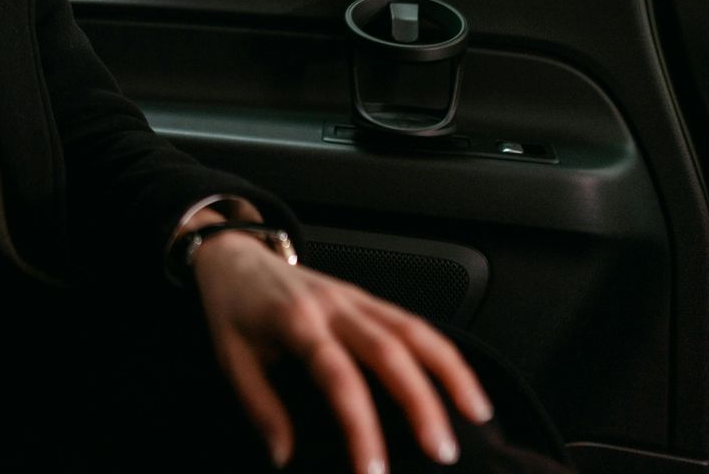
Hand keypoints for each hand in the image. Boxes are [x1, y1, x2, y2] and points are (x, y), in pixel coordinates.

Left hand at [191, 233, 492, 471]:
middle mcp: (333, 306)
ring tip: (477, 414)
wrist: (235, 257)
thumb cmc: (232, 311)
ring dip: (450, 370)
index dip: (359, 425)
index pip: (336, 376)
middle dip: (422, 402)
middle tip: (443, 450)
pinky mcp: (367, 298)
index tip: (374, 470)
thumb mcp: (230, 359)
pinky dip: (443, 351)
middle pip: (389, 349)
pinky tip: (462, 382)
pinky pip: (412, 321)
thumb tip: (284, 457)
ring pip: (413, 328)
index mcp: (295, 322)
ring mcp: (354, 298)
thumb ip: (259, 407)